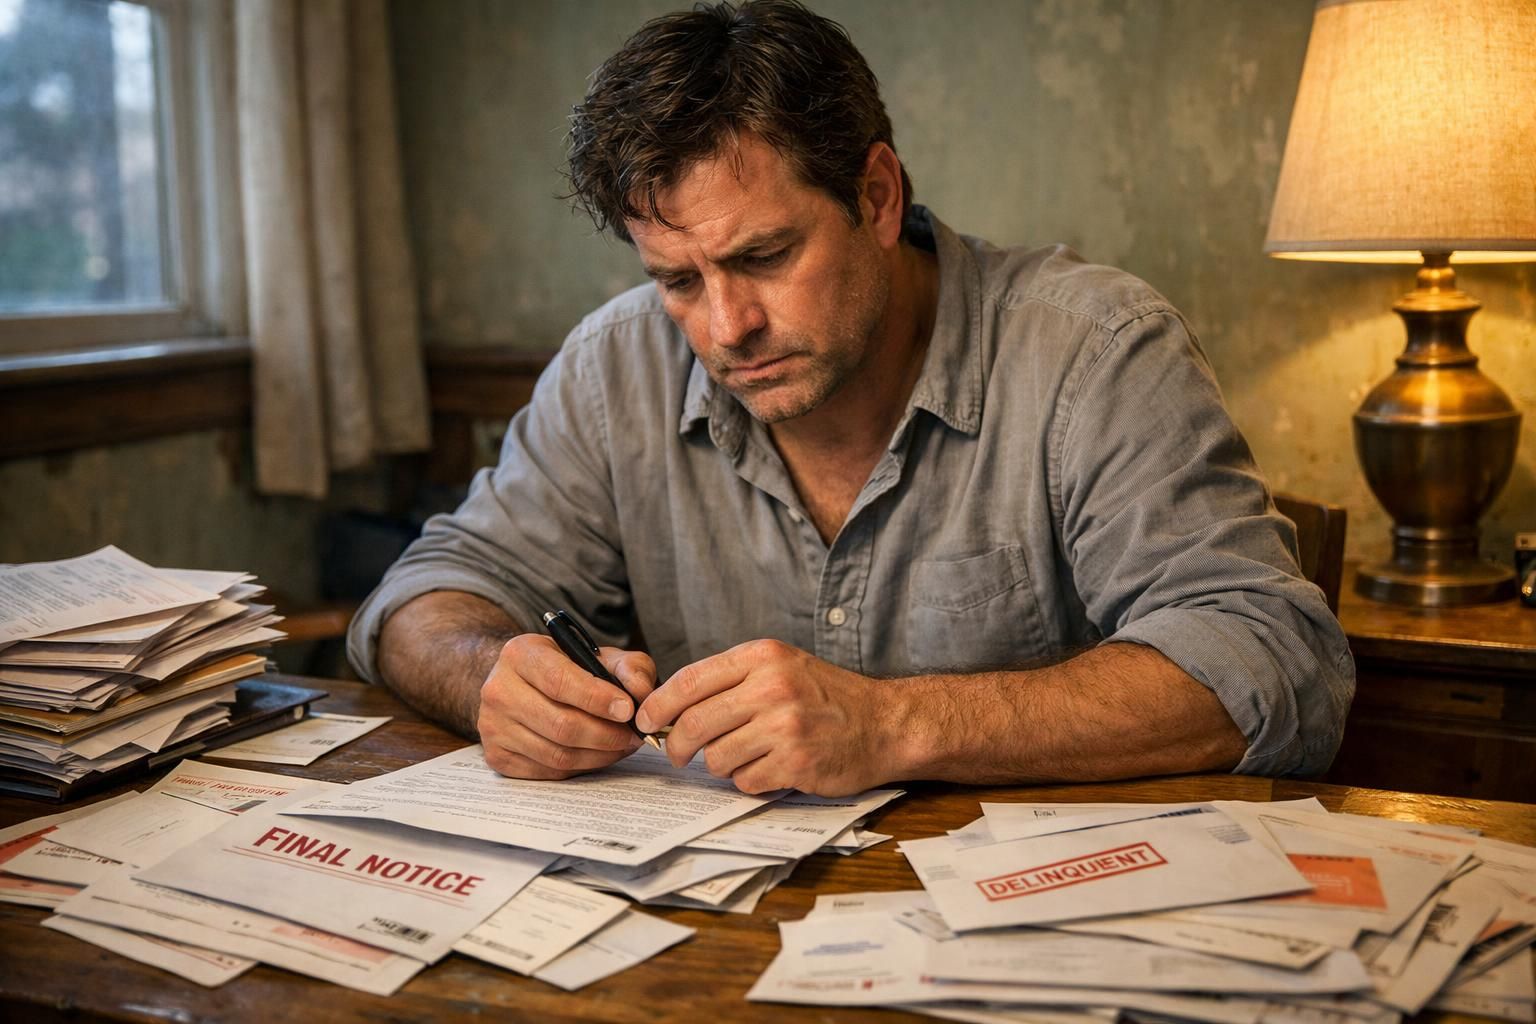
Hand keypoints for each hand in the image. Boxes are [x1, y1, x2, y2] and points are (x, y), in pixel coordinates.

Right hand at [478, 633, 655, 779]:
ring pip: (556, 754)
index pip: (559, 681)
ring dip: (599, 755)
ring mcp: (493, 726)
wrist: (520, 684)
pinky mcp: (496, 755)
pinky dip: (581, 767)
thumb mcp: (598, 655)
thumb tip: (641, 695)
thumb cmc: (565, 669)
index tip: (628, 711)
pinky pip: (548, 771)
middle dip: (606, 734)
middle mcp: (499, 689)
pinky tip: (598, 754)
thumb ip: (629, 668)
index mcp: (520, 654)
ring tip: (622, 745)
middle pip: (560, 724)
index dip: (598, 699)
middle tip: (634, 736)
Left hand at [635, 639, 900, 796]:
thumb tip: (669, 707)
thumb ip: (731, 681)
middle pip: (694, 723)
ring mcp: (784, 726)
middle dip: (678, 745)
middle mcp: (772, 687)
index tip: (644, 721)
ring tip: (747, 755)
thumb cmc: (826, 696)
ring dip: (723, 764)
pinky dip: (752, 781)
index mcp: (762, 657)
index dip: (657, 705)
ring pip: (716, 758)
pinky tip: (772, 768)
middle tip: (679, 754)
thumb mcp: (781, 667)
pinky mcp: (796, 762)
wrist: (885, 723)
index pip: (689, 680)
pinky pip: (745, 781)